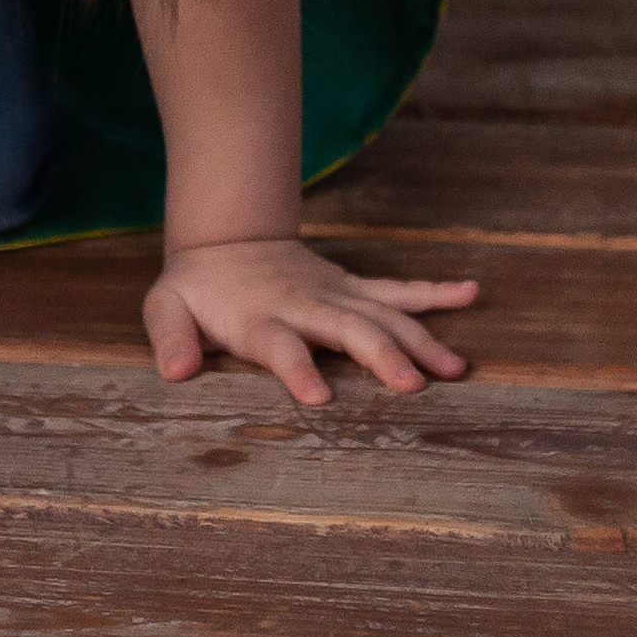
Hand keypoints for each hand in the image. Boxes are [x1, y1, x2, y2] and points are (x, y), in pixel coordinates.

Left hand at [143, 235, 480, 401]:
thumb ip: (170, 338)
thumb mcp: (165, 307)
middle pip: (348, 329)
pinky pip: (399, 290)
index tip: (318, 398)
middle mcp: (305, 304)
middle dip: (382, 356)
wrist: (227, 238)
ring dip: (421, 338)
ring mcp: (335, 294)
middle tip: (416, 386)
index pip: (281, 345)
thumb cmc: (197, 288)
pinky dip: (436, 292)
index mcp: (259, 318)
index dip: (297, 370)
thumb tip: (175, 372)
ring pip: (385, 314)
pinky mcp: (353, 288)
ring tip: (457, 367)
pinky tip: (471, 292)